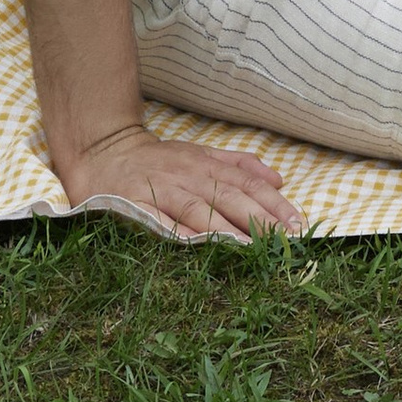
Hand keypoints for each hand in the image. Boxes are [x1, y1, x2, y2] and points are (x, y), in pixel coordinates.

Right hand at [57, 122, 301, 242]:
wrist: (105, 151)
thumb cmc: (160, 160)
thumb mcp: (202, 153)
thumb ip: (239, 165)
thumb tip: (279, 179)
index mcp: (206, 164)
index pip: (247, 184)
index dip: (273, 204)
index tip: (296, 225)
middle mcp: (188, 175)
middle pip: (228, 197)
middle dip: (258, 219)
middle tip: (283, 240)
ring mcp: (161, 190)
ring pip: (198, 210)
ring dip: (225, 231)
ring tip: (250, 250)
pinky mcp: (134, 204)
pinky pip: (158, 221)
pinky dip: (177, 233)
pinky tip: (195, 248)